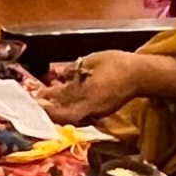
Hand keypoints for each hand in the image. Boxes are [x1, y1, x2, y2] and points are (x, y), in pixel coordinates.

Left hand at [43, 49, 159, 120]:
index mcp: (89, 94)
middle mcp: (91, 108)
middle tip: (36, 101)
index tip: (34, 97)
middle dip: (49, 109)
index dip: (46, 102)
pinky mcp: (101, 112)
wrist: (141, 75)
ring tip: (46, 98)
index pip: (62, 103)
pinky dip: (69, 107)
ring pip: (71, 115)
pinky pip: (80, 113)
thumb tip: (59, 74)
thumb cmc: (118, 64)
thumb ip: (74, 69)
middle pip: (64, 115)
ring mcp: (97, 113)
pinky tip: (63, 96)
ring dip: (58, 109)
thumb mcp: (93, 60)